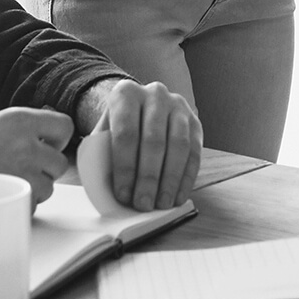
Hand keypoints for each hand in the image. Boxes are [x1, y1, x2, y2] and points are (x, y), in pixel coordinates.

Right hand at [0, 106, 74, 247]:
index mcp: (18, 120)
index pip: (64, 126)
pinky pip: (30, 206)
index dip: (55, 135)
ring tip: (4, 181)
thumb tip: (17, 122)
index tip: (46, 141)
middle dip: (44, 165)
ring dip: (33, 187)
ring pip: (48, 187)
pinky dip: (18, 204)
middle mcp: (26, 147)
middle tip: (22, 165)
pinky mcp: (13, 204)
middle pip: (59, 162)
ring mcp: (23, 178)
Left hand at [77, 78, 201, 210]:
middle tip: (143, 204)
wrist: (138, 109)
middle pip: (154, 140)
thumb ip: (103, 158)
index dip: (124, 167)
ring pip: (178, 146)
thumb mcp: (103, 137)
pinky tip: (178, 196)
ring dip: (170, 180)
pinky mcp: (195, 122)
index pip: (126, 133)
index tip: (123, 195)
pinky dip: (187, 178)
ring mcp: (178, 106)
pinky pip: (195, 152)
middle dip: (148, 177)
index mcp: (126, 94)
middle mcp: (155, 95)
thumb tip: (112, 193)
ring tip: (161, 204)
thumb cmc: (116, 129)